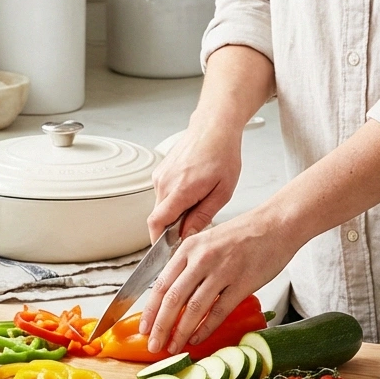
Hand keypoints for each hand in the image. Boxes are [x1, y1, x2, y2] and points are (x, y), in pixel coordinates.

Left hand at [140, 206, 297, 353]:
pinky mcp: (242, 283)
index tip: (144, 328)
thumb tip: (173, 294)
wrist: (276, 224)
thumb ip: (189, 263)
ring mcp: (222, 271)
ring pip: (193, 308)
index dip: (150, 310)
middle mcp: (202, 258)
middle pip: (173, 299)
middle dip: (160, 326)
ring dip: (180, 332)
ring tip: (174, 347)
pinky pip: (219, 311)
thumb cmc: (243, 235)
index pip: (161, 284)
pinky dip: (205, 329)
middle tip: (154, 345)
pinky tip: (197, 339)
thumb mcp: (207, 241)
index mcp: (189, 248)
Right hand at [147, 121, 241, 241]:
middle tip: (193, 225)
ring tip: (198, 201)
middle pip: (159, 217)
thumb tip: (187, 236)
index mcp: (180, 189)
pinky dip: (174, 200)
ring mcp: (160, 176)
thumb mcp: (222, 192)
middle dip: (171, 228)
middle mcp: (164, 182)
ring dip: (175, 212)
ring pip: (161, 206)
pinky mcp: (160, 171)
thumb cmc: (222, 154)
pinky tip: (192, 191)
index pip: (157, 223)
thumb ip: (202, 217)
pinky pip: (162, 194)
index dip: (158, 241)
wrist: (214, 127)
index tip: (164, 251)